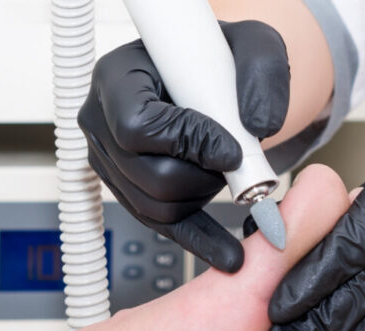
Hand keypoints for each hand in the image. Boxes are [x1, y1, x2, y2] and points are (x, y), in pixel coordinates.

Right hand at [79, 20, 289, 272]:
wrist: (210, 76)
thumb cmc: (218, 56)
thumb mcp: (252, 43)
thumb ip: (262, 73)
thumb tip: (259, 126)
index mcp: (116, 77)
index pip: (136, 126)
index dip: (187, 143)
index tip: (231, 149)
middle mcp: (101, 122)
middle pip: (146, 175)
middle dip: (203, 177)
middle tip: (237, 160)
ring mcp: (110, 161)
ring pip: (154, 206)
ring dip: (204, 198)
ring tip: (232, 176)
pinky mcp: (129, 189)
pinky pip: (161, 226)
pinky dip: (199, 240)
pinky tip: (230, 254)